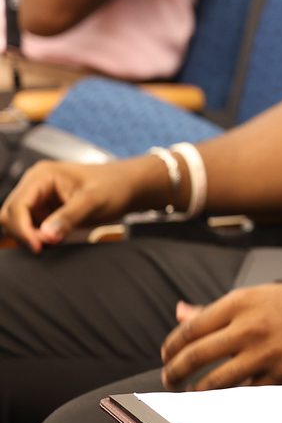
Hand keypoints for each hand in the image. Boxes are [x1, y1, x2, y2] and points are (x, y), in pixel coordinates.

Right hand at [0, 154, 163, 251]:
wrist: (129, 187)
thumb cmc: (114, 186)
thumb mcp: (94, 201)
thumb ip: (68, 217)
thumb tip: (46, 236)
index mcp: (41, 176)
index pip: (16, 206)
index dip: (22, 229)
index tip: (38, 246)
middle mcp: (34, 185)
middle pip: (10, 215)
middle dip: (24, 233)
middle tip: (48, 245)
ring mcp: (38, 199)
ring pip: (17, 224)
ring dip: (30, 236)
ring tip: (55, 240)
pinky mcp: (44, 211)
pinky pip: (30, 228)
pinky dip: (38, 237)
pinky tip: (56, 240)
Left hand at [160, 280, 281, 390]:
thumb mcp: (260, 295)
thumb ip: (218, 309)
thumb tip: (180, 313)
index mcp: (242, 302)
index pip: (191, 328)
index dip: (171, 346)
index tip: (167, 356)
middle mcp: (251, 326)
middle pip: (196, 356)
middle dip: (174, 372)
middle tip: (169, 379)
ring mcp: (266, 353)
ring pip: (215, 382)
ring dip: (196, 391)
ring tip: (191, 393)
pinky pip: (245, 394)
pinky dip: (229, 400)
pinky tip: (222, 399)